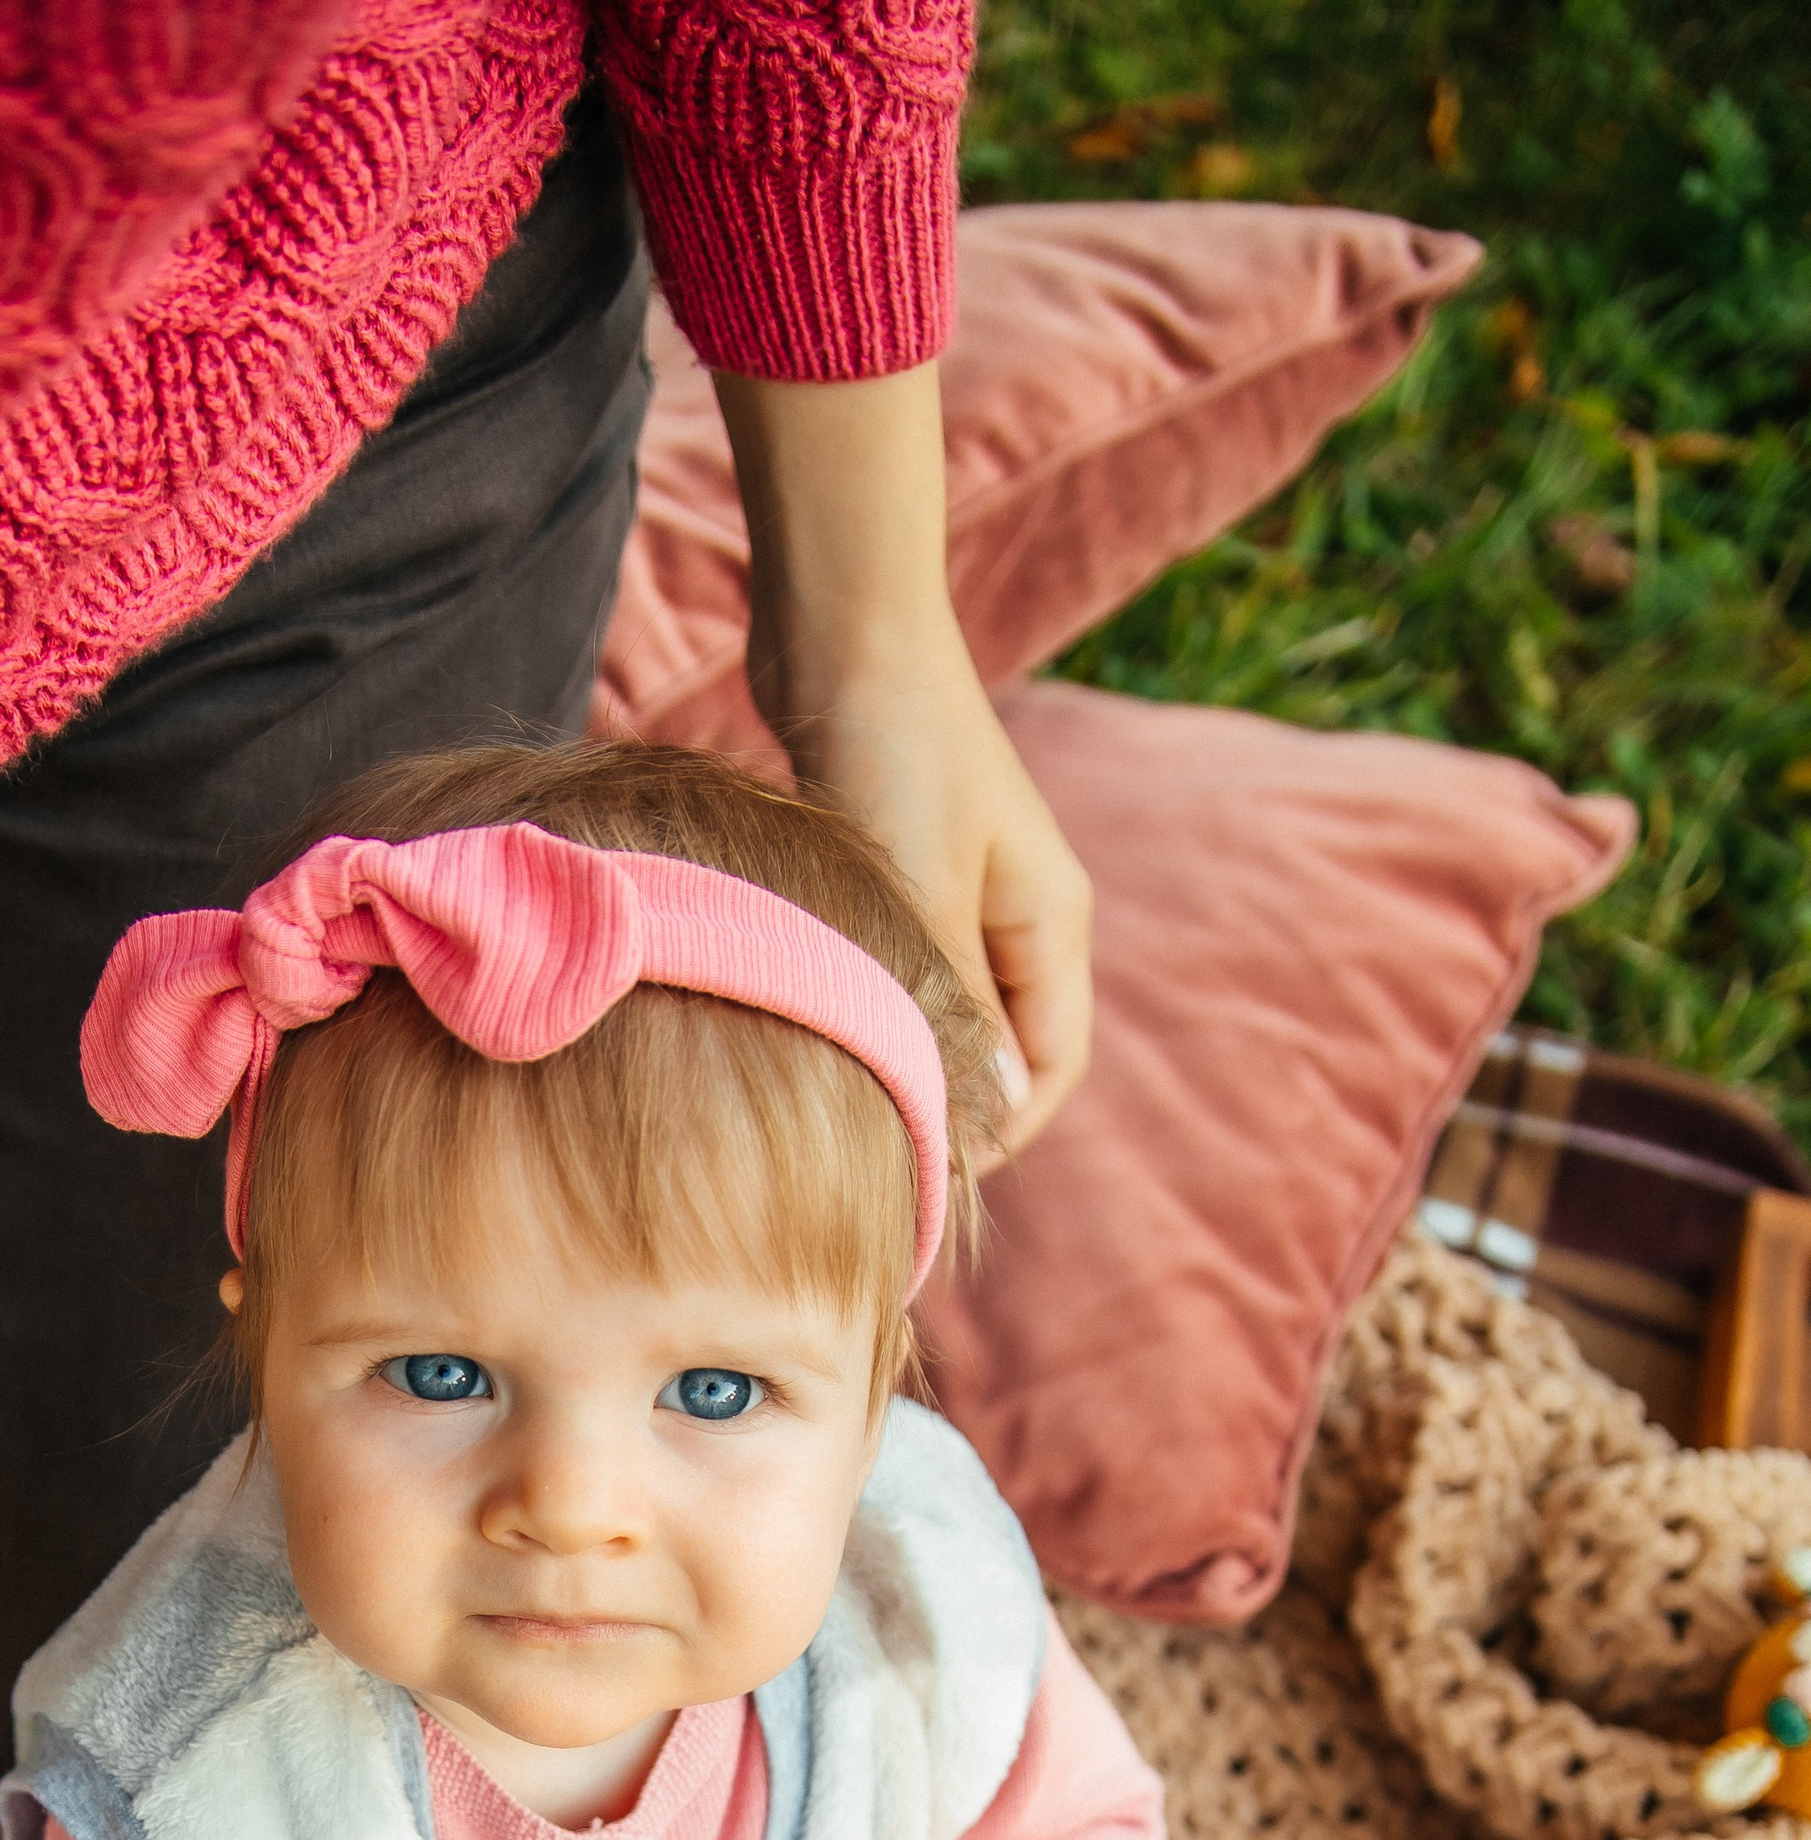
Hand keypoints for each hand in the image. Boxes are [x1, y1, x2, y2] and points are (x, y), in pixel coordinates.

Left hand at [715, 362, 1094, 1160]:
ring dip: (909, 1059)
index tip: (926, 1175)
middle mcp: (1023, 911)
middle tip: (873, 1159)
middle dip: (953, 1107)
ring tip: (841, 1106)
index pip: (1052, 1069)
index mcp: (1053, 919)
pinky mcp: (909, 871)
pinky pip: (907, 972)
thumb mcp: (925, 892)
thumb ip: (956, 1008)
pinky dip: (878, 1010)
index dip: (1000, 1134)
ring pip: (951, 1014)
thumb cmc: (891, 752)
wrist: (842, 630)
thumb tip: (988, 1117)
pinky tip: (820, 1035)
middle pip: (1007, 1050)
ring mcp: (967, 890)